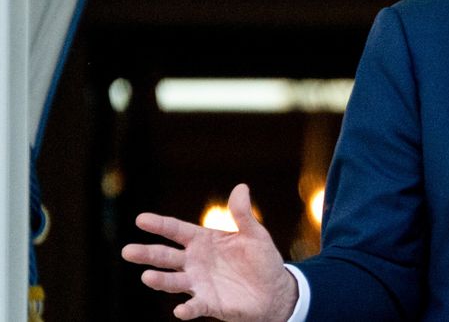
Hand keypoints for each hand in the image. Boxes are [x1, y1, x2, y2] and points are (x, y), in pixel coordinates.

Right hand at [121, 183, 297, 321]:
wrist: (273, 290)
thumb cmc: (261, 258)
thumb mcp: (254, 234)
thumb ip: (243, 214)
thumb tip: (241, 187)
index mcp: (203, 240)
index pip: (176, 230)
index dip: (160, 225)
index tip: (140, 219)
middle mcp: (194, 262)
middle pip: (166, 256)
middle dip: (147, 253)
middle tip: (127, 251)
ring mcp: (198, 283)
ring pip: (173, 281)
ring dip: (160, 280)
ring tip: (147, 276)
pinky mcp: (208, 303)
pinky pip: (194, 306)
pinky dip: (186, 309)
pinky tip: (180, 310)